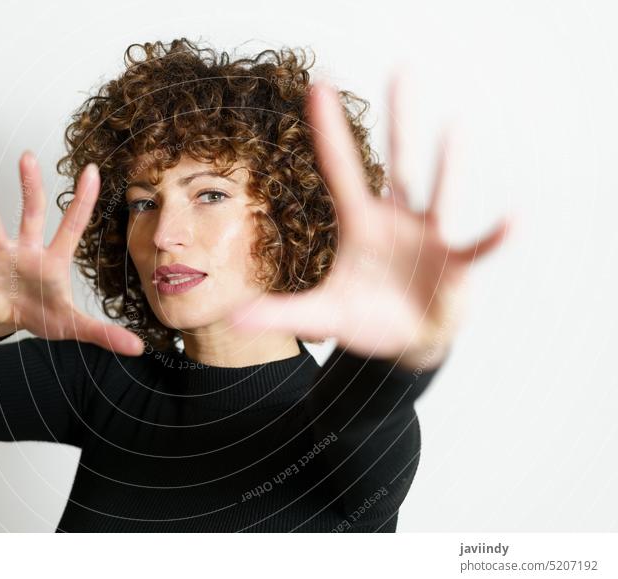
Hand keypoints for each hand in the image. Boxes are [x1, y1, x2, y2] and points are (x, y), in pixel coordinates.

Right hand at [0, 151, 143, 355]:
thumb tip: (138, 348)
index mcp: (54, 260)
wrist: (8, 322)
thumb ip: (104, 334)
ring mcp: (2, 257)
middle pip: (30, 213)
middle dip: (30, 186)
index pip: (72, 225)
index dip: (83, 200)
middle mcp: (28, 250)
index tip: (92, 170)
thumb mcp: (73, 326)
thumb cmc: (42, 316)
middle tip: (28, 157)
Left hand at [229, 72, 511, 369]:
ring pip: (438, 192)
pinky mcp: (456, 264)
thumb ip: (282, 312)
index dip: (329, 132)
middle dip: (400, 120)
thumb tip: (234, 317)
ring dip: (447, 163)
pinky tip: (513, 218)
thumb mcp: (321, 315)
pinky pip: (477, 246)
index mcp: (360, 224)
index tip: (318, 87)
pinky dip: (494, 236)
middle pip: (398, 162)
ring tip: (456, 126)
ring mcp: (429, 237)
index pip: (340, 170)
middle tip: (403, 69)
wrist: (406, 341)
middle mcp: (396, 220)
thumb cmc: (365, 318)